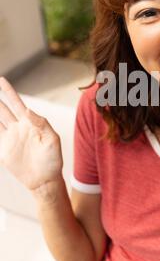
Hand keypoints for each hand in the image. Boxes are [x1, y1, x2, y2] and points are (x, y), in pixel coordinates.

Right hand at [0, 77, 63, 192]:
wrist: (45, 180)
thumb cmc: (53, 160)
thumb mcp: (52, 139)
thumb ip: (42, 123)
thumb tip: (28, 110)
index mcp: (31, 123)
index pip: (17, 103)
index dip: (9, 92)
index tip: (1, 80)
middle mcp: (19, 128)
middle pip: (3, 109)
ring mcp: (10, 139)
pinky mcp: (4, 150)